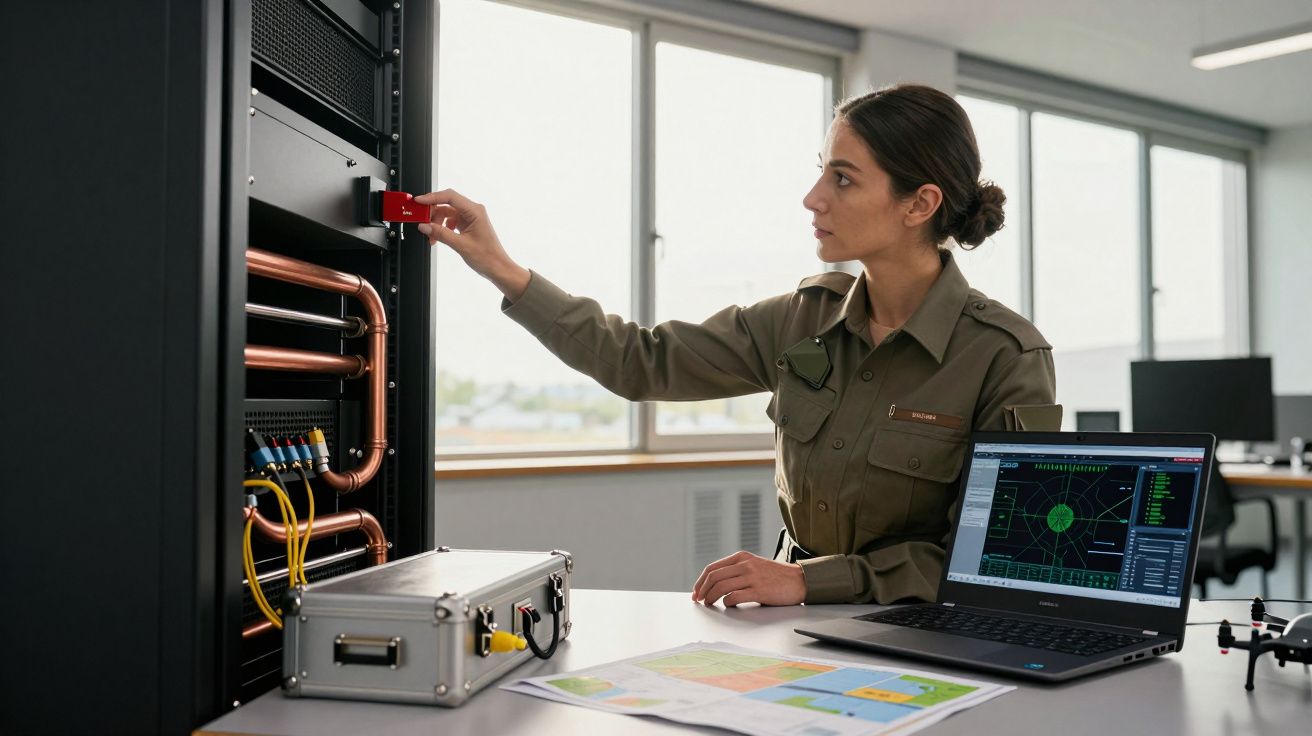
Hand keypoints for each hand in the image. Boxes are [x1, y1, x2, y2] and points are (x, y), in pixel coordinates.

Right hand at [412, 188, 529, 300]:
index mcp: (475, 211)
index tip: (419, 202)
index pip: (449, 196)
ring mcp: (470, 218)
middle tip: (421, 221)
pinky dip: (442, 228)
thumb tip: (425, 226)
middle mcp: (473, 211)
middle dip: (432, 212)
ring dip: (436, 223)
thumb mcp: (461, 245)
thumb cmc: (487, 257)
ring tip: (431, 236)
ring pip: (447, 213)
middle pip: (446, 203)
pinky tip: (438, 237)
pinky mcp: (468, 225)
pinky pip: (450, 221)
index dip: (432, 197)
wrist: (497, 268)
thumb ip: (441, 234)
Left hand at [691, 551, 805, 606]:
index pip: (712, 568)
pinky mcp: (760, 590)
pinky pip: (735, 597)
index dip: (700, 581)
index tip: (696, 592)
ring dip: (711, 597)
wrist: (800, 580)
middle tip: (699, 600)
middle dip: (702, 590)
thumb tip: (714, 585)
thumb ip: (737, 571)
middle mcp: (745, 565)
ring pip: (722, 587)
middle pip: (714, 577)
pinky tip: (728, 605)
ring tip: (709, 604)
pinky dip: (727, 602)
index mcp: (742, 557)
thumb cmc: (776, 576)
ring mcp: (752, 577)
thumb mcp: (754, 566)